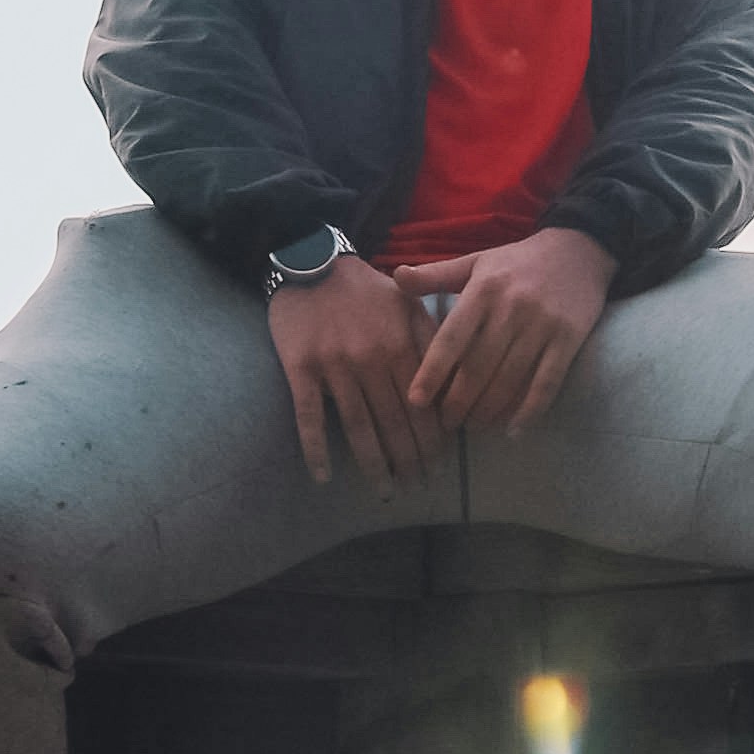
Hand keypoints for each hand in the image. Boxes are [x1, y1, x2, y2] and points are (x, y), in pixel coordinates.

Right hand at [270, 247, 438, 485]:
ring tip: (386, 491)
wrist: (312, 262)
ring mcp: (334, 367)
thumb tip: (453, 382)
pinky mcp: (301, 369)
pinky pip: (309, 416)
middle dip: (409, 460)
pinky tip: (324, 477)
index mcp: (399, 346)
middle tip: (418, 487)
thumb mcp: (407, 303)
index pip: (422, 405)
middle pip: (393, 423)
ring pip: (357, 427)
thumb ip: (431, 338)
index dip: (432, 440)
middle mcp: (370, 361)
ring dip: (374, 464)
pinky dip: (316, 449)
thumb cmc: (365, 288)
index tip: (440, 467)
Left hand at [402, 222, 612, 436]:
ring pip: (510, 380)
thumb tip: (395, 275)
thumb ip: (436, 275)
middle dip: (458, 402)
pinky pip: (547, 383)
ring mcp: (542, 326)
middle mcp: (511, 309)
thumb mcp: (475, 262)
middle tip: (445, 424)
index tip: (416, 401)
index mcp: (483, 290)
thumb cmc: (517, 261)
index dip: (432, 372)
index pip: (452, 338)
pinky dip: (529, 411)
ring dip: (488, 411)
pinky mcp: (568, 339)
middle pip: (479, 367)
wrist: (579, 249)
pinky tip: (513, 430)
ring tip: (473, 426)